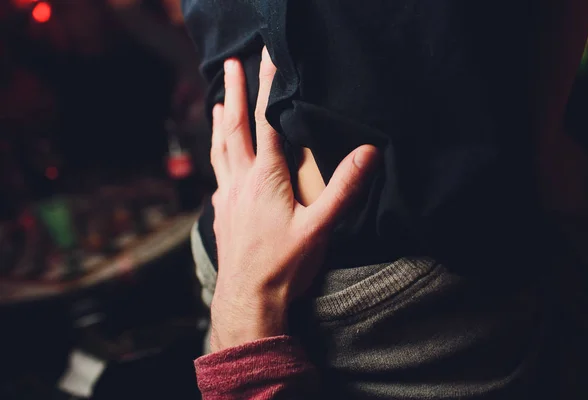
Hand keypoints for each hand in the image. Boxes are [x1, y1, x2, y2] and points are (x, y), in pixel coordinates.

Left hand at [209, 47, 378, 350]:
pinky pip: (217, 172)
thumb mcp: (320, 227)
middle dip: (234, 92)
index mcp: (265, 178)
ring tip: (218, 102)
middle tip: (231, 64)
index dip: (268, 89)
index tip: (268, 59)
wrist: (248, 298)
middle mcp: (241, 181)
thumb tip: (368, 153)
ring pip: (220, 149)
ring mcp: (228, 197)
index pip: (267, 123)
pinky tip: (220, 158)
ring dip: (220, 121)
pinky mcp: (223, 212)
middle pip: (234, 127)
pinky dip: (217, 154)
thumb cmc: (283, 264)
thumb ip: (344, 189)